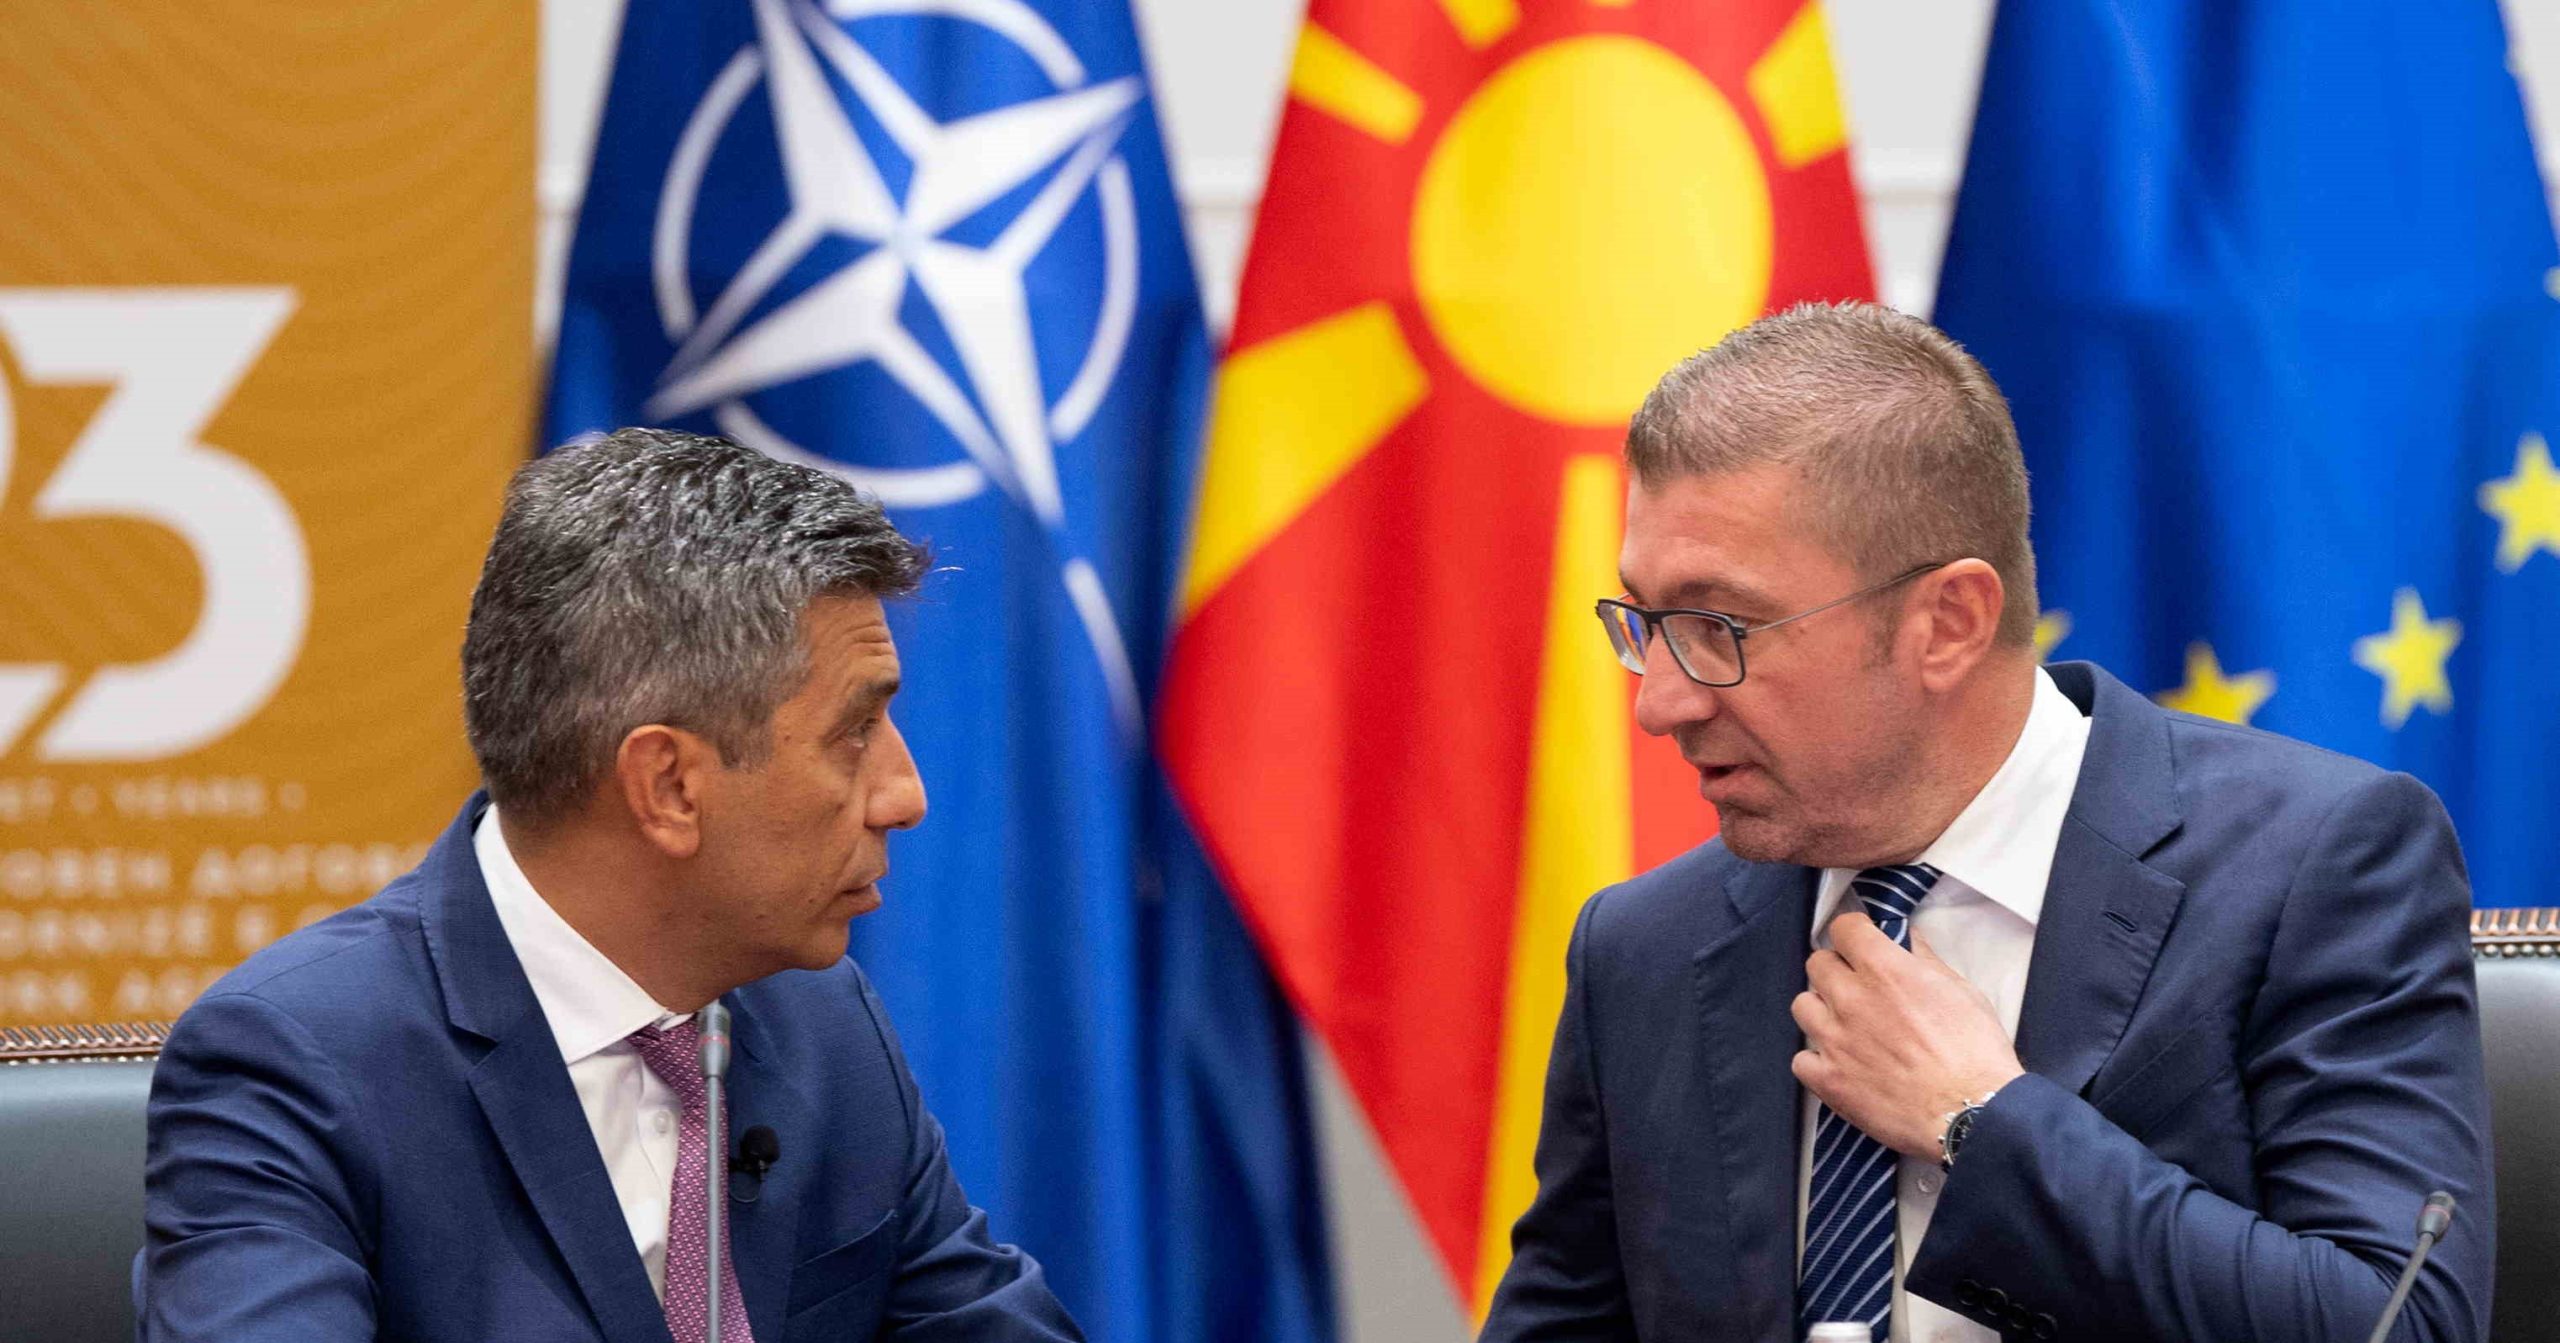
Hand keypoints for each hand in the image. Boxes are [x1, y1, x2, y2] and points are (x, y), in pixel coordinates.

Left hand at [1791, 910, 2024, 1157]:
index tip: (1861, 943)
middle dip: (1837, 969)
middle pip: (1817, 964)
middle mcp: (1851, 999)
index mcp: (1885, 970)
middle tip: (1857, 987)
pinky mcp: (1829, 1080)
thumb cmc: (1976, 1053)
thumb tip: (1908, 939)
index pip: (1844, 928)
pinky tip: (1839, 1064)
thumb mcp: (1962, 992)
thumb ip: (1926, 961)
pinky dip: (1816, 1060)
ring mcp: (1834, 1040)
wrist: (1972, 1113)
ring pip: (1802, 1006)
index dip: (1854, 933)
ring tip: (1845, 1026)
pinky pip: (1801, 1058)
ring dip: (1821, 1011)